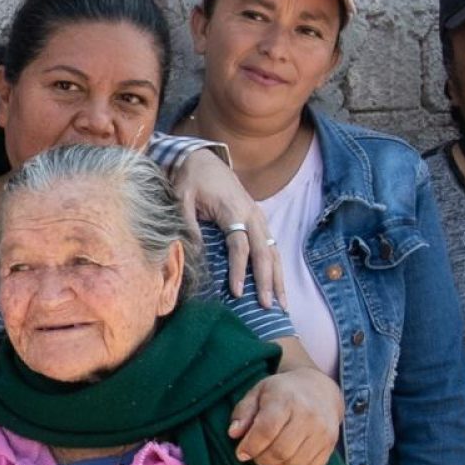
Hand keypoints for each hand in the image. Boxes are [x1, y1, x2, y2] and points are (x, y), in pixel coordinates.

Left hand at [170, 150, 280, 308]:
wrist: (203, 159)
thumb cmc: (191, 180)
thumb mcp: (182, 199)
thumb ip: (190, 225)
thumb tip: (196, 255)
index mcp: (233, 210)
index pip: (240, 246)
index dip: (240, 270)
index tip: (238, 293)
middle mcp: (252, 214)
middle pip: (264, 251)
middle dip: (267, 280)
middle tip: (267, 306)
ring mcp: (258, 217)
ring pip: (274, 251)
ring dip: (278, 277)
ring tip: (281, 304)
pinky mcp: (259, 220)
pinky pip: (272, 246)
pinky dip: (277, 267)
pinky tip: (278, 286)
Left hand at [226, 369, 339, 464]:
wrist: (319, 389)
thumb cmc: (282, 392)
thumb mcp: (258, 393)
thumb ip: (243, 412)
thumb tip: (233, 433)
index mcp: (287, 400)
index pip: (266, 431)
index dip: (250, 447)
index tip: (241, 452)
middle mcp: (309, 416)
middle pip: (280, 451)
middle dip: (261, 459)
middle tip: (256, 454)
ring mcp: (323, 432)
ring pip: (294, 463)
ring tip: (270, 455)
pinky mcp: (330, 444)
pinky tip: (286, 458)